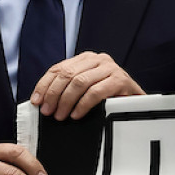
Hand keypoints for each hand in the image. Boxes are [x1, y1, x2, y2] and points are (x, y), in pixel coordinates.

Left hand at [30, 52, 144, 120]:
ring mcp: (111, 68)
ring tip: (61, 116)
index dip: (44, 85)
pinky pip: (95, 92)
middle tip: (48, 112)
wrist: (138, 104)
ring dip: (66, 101)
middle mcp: (99, 59)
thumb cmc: (109, 98)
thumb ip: (68, 87)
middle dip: (54, 95)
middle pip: (67, 75)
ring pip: (79, 82)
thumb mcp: (86, 88)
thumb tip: (42, 99)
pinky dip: (83, 105)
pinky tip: (77, 114)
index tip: (36, 101)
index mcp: (87, 58)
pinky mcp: (121, 80)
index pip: (58, 68)